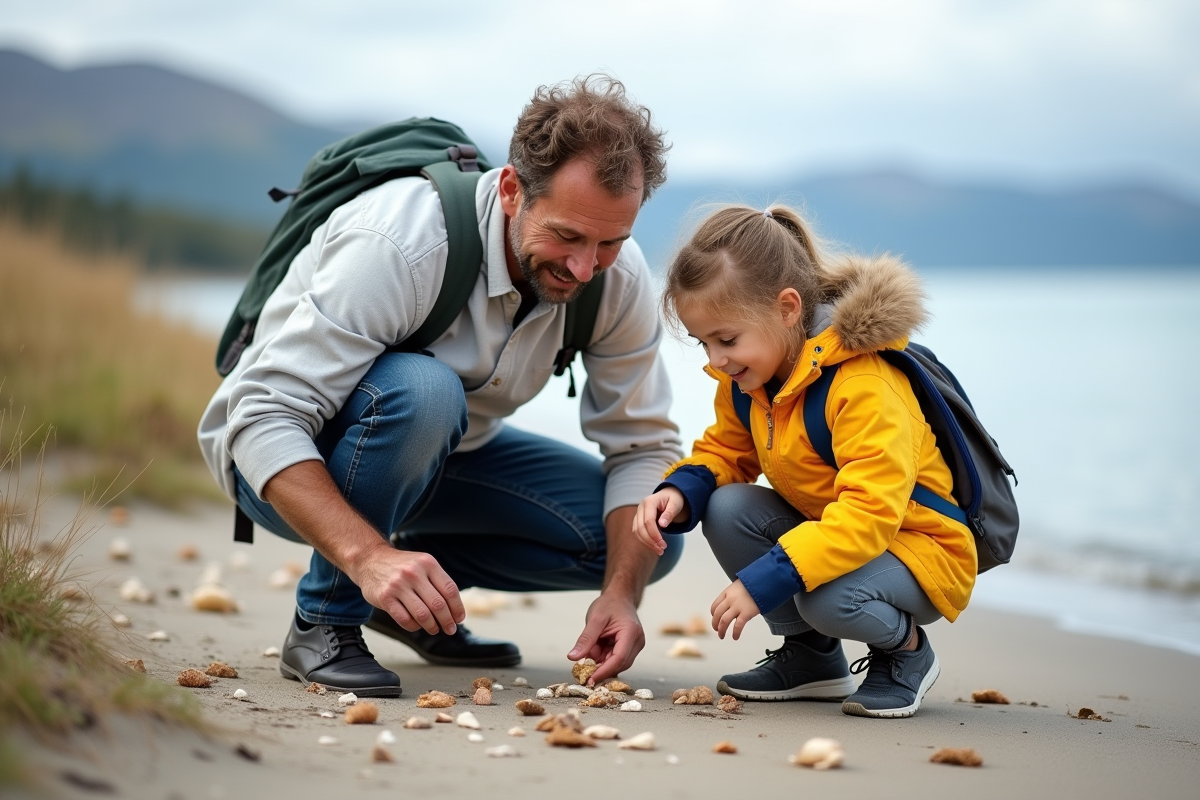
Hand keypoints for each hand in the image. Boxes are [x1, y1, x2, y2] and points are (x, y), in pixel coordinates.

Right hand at [351, 544, 465, 635]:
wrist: (370, 559)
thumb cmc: (402, 566)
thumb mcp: (422, 564)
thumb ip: (438, 581)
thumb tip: (455, 609)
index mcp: (428, 563)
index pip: (450, 590)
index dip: (457, 608)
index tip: (459, 619)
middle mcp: (414, 573)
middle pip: (438, 604)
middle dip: (447, 621)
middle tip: (450, 629)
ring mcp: (398, 585)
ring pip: (423, 615)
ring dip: (432, 627)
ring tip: (434, 629)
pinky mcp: (385, 597)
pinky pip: (405, 619)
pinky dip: (414, 626)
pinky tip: (417, 626)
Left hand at [566, 592, 644, 684]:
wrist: (619, 597)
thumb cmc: (609, 604)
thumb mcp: (594, 619)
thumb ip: (585, 639)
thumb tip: (573, 658)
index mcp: (631, 633)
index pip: (619, 658)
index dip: (604, 672)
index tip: (589, 680)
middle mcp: (637, 642)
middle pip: (619, 664)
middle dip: (601, 667)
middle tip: (583, 668)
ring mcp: (635, 646)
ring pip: (616, 664)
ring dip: (601, 661)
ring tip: (593, 647)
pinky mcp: (630, 649)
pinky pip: (615, 660)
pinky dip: (603, 657)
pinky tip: (598, 648)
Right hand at [632, 488, 686, 555]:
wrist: (669, 495)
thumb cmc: (674, 499)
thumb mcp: (675, 504)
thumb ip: (669, 513)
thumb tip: (662, 525)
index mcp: (649, 501)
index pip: (648, 521)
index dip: (654, 534)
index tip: (663, 544)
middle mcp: (641, 507)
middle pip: (640, 528)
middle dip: (650, 541)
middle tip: (662, 550)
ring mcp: (638, 514)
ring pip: (637, 532)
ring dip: (647, 543)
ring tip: (660, 550)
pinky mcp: (638, 520)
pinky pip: (638, 533)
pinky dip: (645, 541)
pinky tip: (654, 546)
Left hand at [710, 579, 759, 640]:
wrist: (764, 582)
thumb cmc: (753, 584)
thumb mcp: (738, 586)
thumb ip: (733, 594)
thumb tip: (730, 603)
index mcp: (727, 593)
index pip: (714, 606)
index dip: (713, 614)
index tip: (715, 619)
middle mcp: (730, 600)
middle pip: (717, 614)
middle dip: (715, 624)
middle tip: (716, 630)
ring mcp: (737, 607)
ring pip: (724, 621)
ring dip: (721, 630)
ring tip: (721, 636)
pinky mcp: (746, 613)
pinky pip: (738, 626)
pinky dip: (735, 633)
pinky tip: (735, 637)